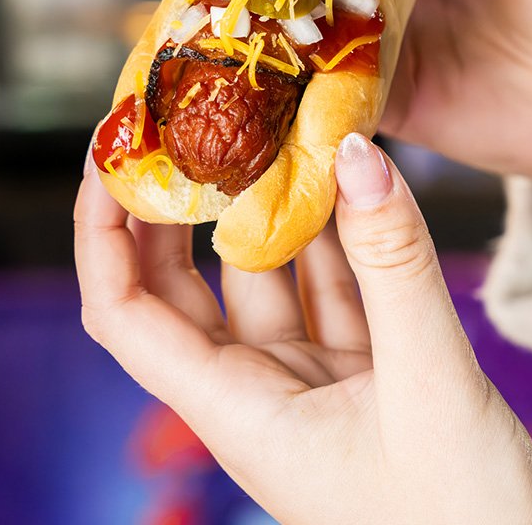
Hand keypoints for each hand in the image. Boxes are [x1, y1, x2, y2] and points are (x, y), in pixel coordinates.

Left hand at [75, 135, 531, 524]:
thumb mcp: (430, 387)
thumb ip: (395, 266)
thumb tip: (359, 154)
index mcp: (238, 412)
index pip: (126, 313)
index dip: (101, 233)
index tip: (110, 156)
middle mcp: (257, 391)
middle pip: (182, 284)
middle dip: (177, 201)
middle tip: (188, 119)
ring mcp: (310, 379)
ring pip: (266, 272)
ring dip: (272, 204)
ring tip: (277, 126)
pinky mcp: (362, 370)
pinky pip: (333, 284)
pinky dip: (340, 232)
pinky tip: (351, 180)